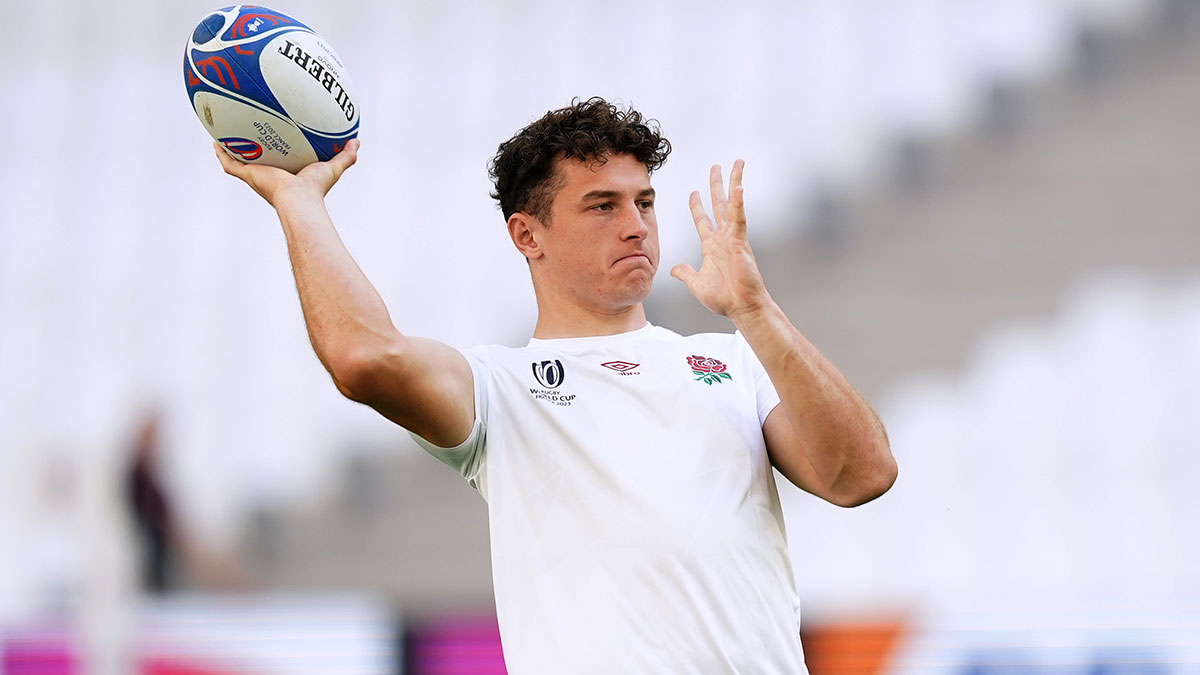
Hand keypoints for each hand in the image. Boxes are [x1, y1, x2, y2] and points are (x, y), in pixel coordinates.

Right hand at [214, 138, 359, 206]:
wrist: (299, 200)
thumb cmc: (316, 189)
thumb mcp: (333, 167)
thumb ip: (346, 155)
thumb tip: (357, 141)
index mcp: (285, 174)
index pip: (279, 160)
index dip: (275, 150)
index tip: (273, 137)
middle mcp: (268, 175)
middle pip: (257, 160)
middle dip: (251, 147)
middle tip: (245, 130)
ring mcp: (256, 176)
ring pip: (238, 161)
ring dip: (230, 148)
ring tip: (223, 132)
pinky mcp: (248, 175)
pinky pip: (229, 164)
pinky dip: (221, 154)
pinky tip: (214, 141)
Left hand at [670, 159, 771, 320]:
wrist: (741, 308)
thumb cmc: (724, 299)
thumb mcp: (696, 284)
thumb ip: (685, 273)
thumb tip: (673, 268)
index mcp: (712, 246)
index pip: (703, 220)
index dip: (697, 205)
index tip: (694, 192)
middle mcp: (723, 238)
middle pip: (719, 204)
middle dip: (717, 184)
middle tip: (716, 166)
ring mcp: (733, 238)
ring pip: (732, 204)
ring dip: (734, 182)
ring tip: (737, 163)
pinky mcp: (741, 242)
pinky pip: (739, 218)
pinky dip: (738, 203)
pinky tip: (738, 188)